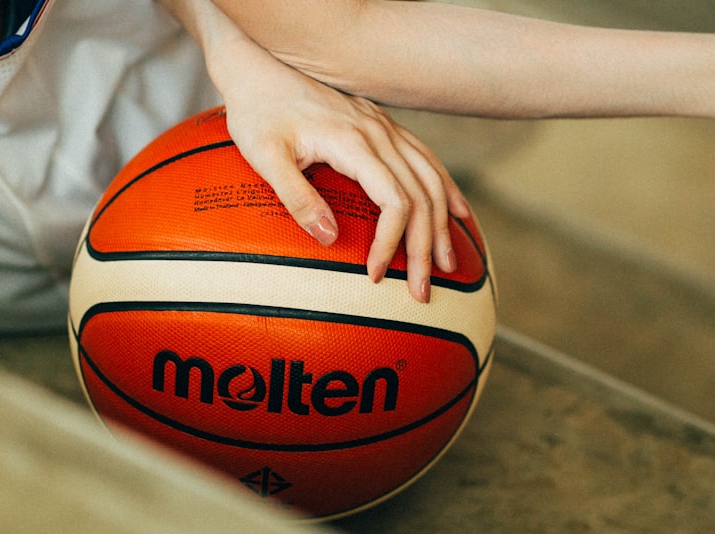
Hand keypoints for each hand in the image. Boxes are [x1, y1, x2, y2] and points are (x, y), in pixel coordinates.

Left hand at [203, 8, 468, 302]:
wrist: (258, 62)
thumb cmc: (257, 112)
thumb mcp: (265, 157)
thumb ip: (297, 198)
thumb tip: (331, 240)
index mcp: (354, 143)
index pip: (394, 202)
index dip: (391, 243)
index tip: (373, 274)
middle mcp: (379, 133)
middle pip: (421, 197)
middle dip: (425, 248)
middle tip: (421, 291)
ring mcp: (385, 127)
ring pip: (432, 179)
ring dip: (443, 225)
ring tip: (447, 263)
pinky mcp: (383, 126)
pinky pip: (427, 160)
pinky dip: (446, 190)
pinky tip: (457, 213)